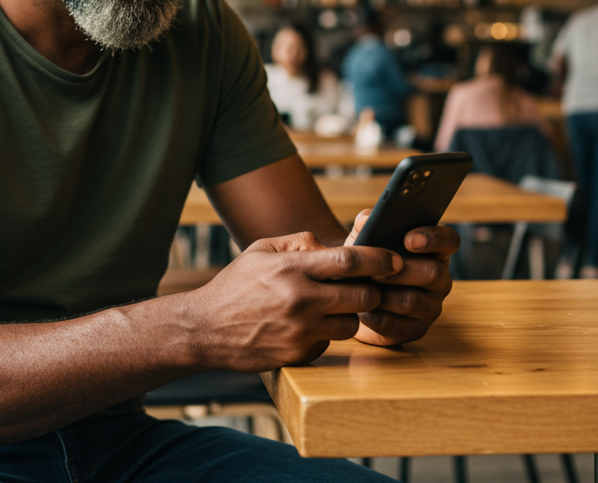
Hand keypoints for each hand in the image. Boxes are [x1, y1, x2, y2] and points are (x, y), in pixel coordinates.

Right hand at [182, 231, 402, 372]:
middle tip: (370, 286)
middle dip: (373, 290)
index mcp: (292, 268)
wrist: (204, 330)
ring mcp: (300, 330)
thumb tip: (331, 244)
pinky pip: (330, 342)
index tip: (394, 259)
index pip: (350, 260)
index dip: (379, 259)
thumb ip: (299, 243)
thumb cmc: (235, 287)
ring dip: (350, 315)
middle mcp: (300, 300)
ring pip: (352, 324)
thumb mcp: (261, 251)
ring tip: (331, 307)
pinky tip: (307, 326)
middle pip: (362, 295)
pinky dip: (326, 333)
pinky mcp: (298, 355)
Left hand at [344, 210, 458, 345]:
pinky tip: (361, 310)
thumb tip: (367, 218)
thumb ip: (366, 223)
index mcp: (434, 251)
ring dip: (385, 295)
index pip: (449, 240)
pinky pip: (397, 326)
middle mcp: (439, 279)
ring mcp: (430, 307)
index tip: (409, 239)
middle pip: (433, 273)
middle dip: (402, 271)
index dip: (434, 238)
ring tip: (364, 289)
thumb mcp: (364, 239)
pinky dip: (375, 317)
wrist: (352, 296)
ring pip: (413, 302)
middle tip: (375, 271)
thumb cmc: (366, 263)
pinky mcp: (414, 331)